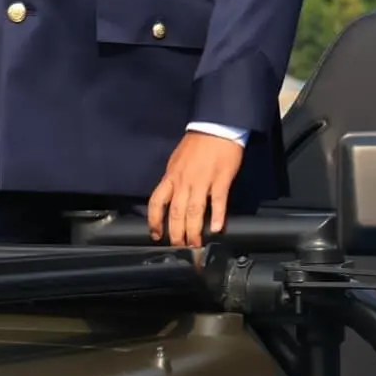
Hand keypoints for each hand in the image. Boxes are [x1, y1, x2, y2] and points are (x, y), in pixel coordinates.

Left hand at [145, 129, 240, 250]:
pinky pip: (218, 200)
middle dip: (176, 233)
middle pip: (176, 212)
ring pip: (194, 211)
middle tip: (180, 248)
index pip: (156, 202)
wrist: (216, 127)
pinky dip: (217, 216)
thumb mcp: (177, 161)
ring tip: (196, 245)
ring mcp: (202, 180)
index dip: (154, 221)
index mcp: (171, 176)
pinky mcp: (221, 179)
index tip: (156, 235)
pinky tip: (217, 229)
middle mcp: (183, 181)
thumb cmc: (197, 144)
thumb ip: (174, 180)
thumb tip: (172, 198)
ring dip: (194, 230)